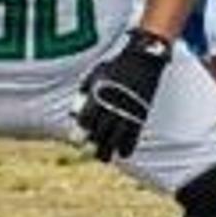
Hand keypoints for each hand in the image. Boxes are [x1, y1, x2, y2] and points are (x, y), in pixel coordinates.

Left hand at [72, 31, 176, 163]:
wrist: (142, 59)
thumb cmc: (117, 66)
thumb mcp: (95, 74)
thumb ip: (84, 92)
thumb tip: (73, 111)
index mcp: (98, 96)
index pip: (85, 121)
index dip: (81, 131)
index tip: (80, 136)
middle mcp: (111, 106)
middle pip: (99, 134)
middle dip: (93, 146)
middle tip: (92, 152)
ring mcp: (126, 111)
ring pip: (115, 139)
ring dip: (108, 151)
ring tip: (104, 158)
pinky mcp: (140, 114)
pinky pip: (133, 136)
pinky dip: (127, 147)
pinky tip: (123, 153)